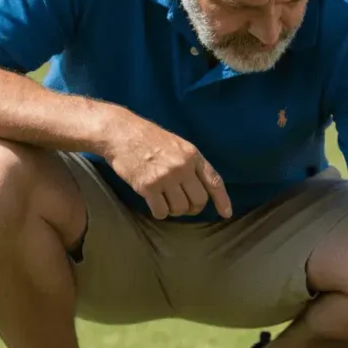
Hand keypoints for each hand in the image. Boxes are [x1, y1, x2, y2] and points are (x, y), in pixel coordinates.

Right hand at [102, 115, 231, 219]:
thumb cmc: (149, 138)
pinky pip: (161, 212)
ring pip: (180, 209)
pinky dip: (159, 212)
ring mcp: (165, 177)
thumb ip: (191, 164)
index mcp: (193, 156)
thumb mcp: (178, 145)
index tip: (226, 214)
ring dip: (174, 210)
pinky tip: (154, 204)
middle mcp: (182, 167)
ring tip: (166, 201)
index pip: (214, 182)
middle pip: (199, 200)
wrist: (120, 132)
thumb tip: (202, 188)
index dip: (222, 200)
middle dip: (193, 208)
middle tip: (184, 205)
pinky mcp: (147, 187)